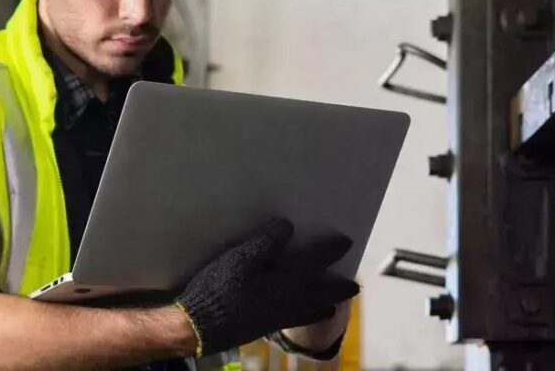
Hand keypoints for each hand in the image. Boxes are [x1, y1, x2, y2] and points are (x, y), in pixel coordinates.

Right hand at [175, 218, 359, 355]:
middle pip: (321, 295)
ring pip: (309, 313)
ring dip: (324, 306)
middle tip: (355, 288)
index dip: (330, 250)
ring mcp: (277, 319)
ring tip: (332, 307)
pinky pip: (295, 321)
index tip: (347, 241)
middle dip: (338, 290)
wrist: (199, 326)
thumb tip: (288, 226)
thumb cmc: (219, 288)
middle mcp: (287, 303)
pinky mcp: (264, 328)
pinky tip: (299, 316)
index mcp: (284, 282)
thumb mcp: (239, 259)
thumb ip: (265, 242)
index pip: (314, 262)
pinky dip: (305, 317)